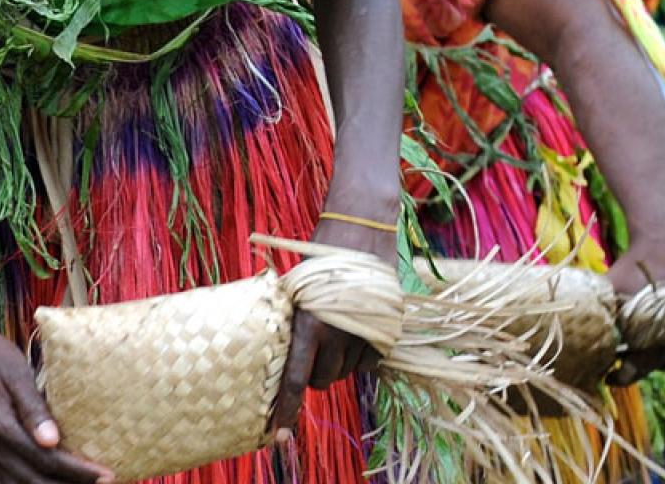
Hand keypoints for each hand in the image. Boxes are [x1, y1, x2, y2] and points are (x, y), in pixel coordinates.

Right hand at [0, 320, 109, 483]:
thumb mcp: (16, 373)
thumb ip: (33, 408)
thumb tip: (51, 441)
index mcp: (0, 426)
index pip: (47, 459)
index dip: (79, 472)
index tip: (107, 475)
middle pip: (36, 481)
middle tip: (104, 482)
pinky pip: (8, 482)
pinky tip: (54, 481)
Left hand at [270, 215, 395, 434]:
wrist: (359, 233)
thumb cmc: (317, 259)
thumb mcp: (294, 290)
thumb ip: (291, 325)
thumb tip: (281, 359)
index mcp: (308, 324)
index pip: (296, 379)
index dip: (286, 408)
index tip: (278, 432)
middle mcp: (337, 334)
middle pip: (321, 381)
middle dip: (313, 376)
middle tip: (311, 351)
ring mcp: (364, 335)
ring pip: (345, 373)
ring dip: (336, 363)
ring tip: (333, 331)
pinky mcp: (386, 333)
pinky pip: (368, 364)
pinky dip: (358, 356)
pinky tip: (353, 332)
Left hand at [607, 242, 664, 382]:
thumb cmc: (632, 271)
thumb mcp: (608, 292)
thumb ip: (598, 316)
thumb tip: (573, 336)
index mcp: (649, 330)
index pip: (637, 367)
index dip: (621, 376)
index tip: (606, 377)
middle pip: (655, 365)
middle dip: (635, 369)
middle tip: (618, 369)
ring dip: (656, 364)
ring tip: (638, 357)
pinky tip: (661, 354)